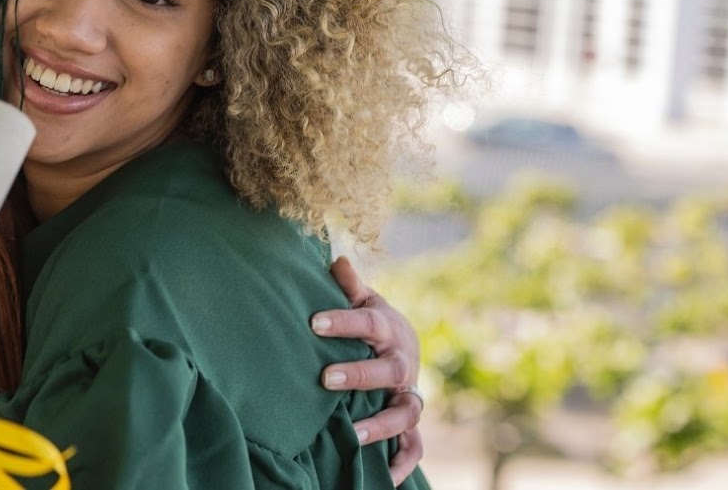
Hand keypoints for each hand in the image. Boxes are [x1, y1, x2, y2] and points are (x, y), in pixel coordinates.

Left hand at [310, 256, 423, 484]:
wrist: (403, 346)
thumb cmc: (371, 322)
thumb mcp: (363, 300)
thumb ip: (349, 286)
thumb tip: (336, 260)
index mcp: (388, 329)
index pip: (369, 322)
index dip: (344, 321)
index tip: (313, 321)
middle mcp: (403, 364)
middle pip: (390, 371)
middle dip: (360, 375)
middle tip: (326, 379)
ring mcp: (409, 394)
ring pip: (406, 412)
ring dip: (382, 424)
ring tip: (354, 434)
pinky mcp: (411, 422)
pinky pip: (414, 446)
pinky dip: (402, 462)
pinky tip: (383, 476)